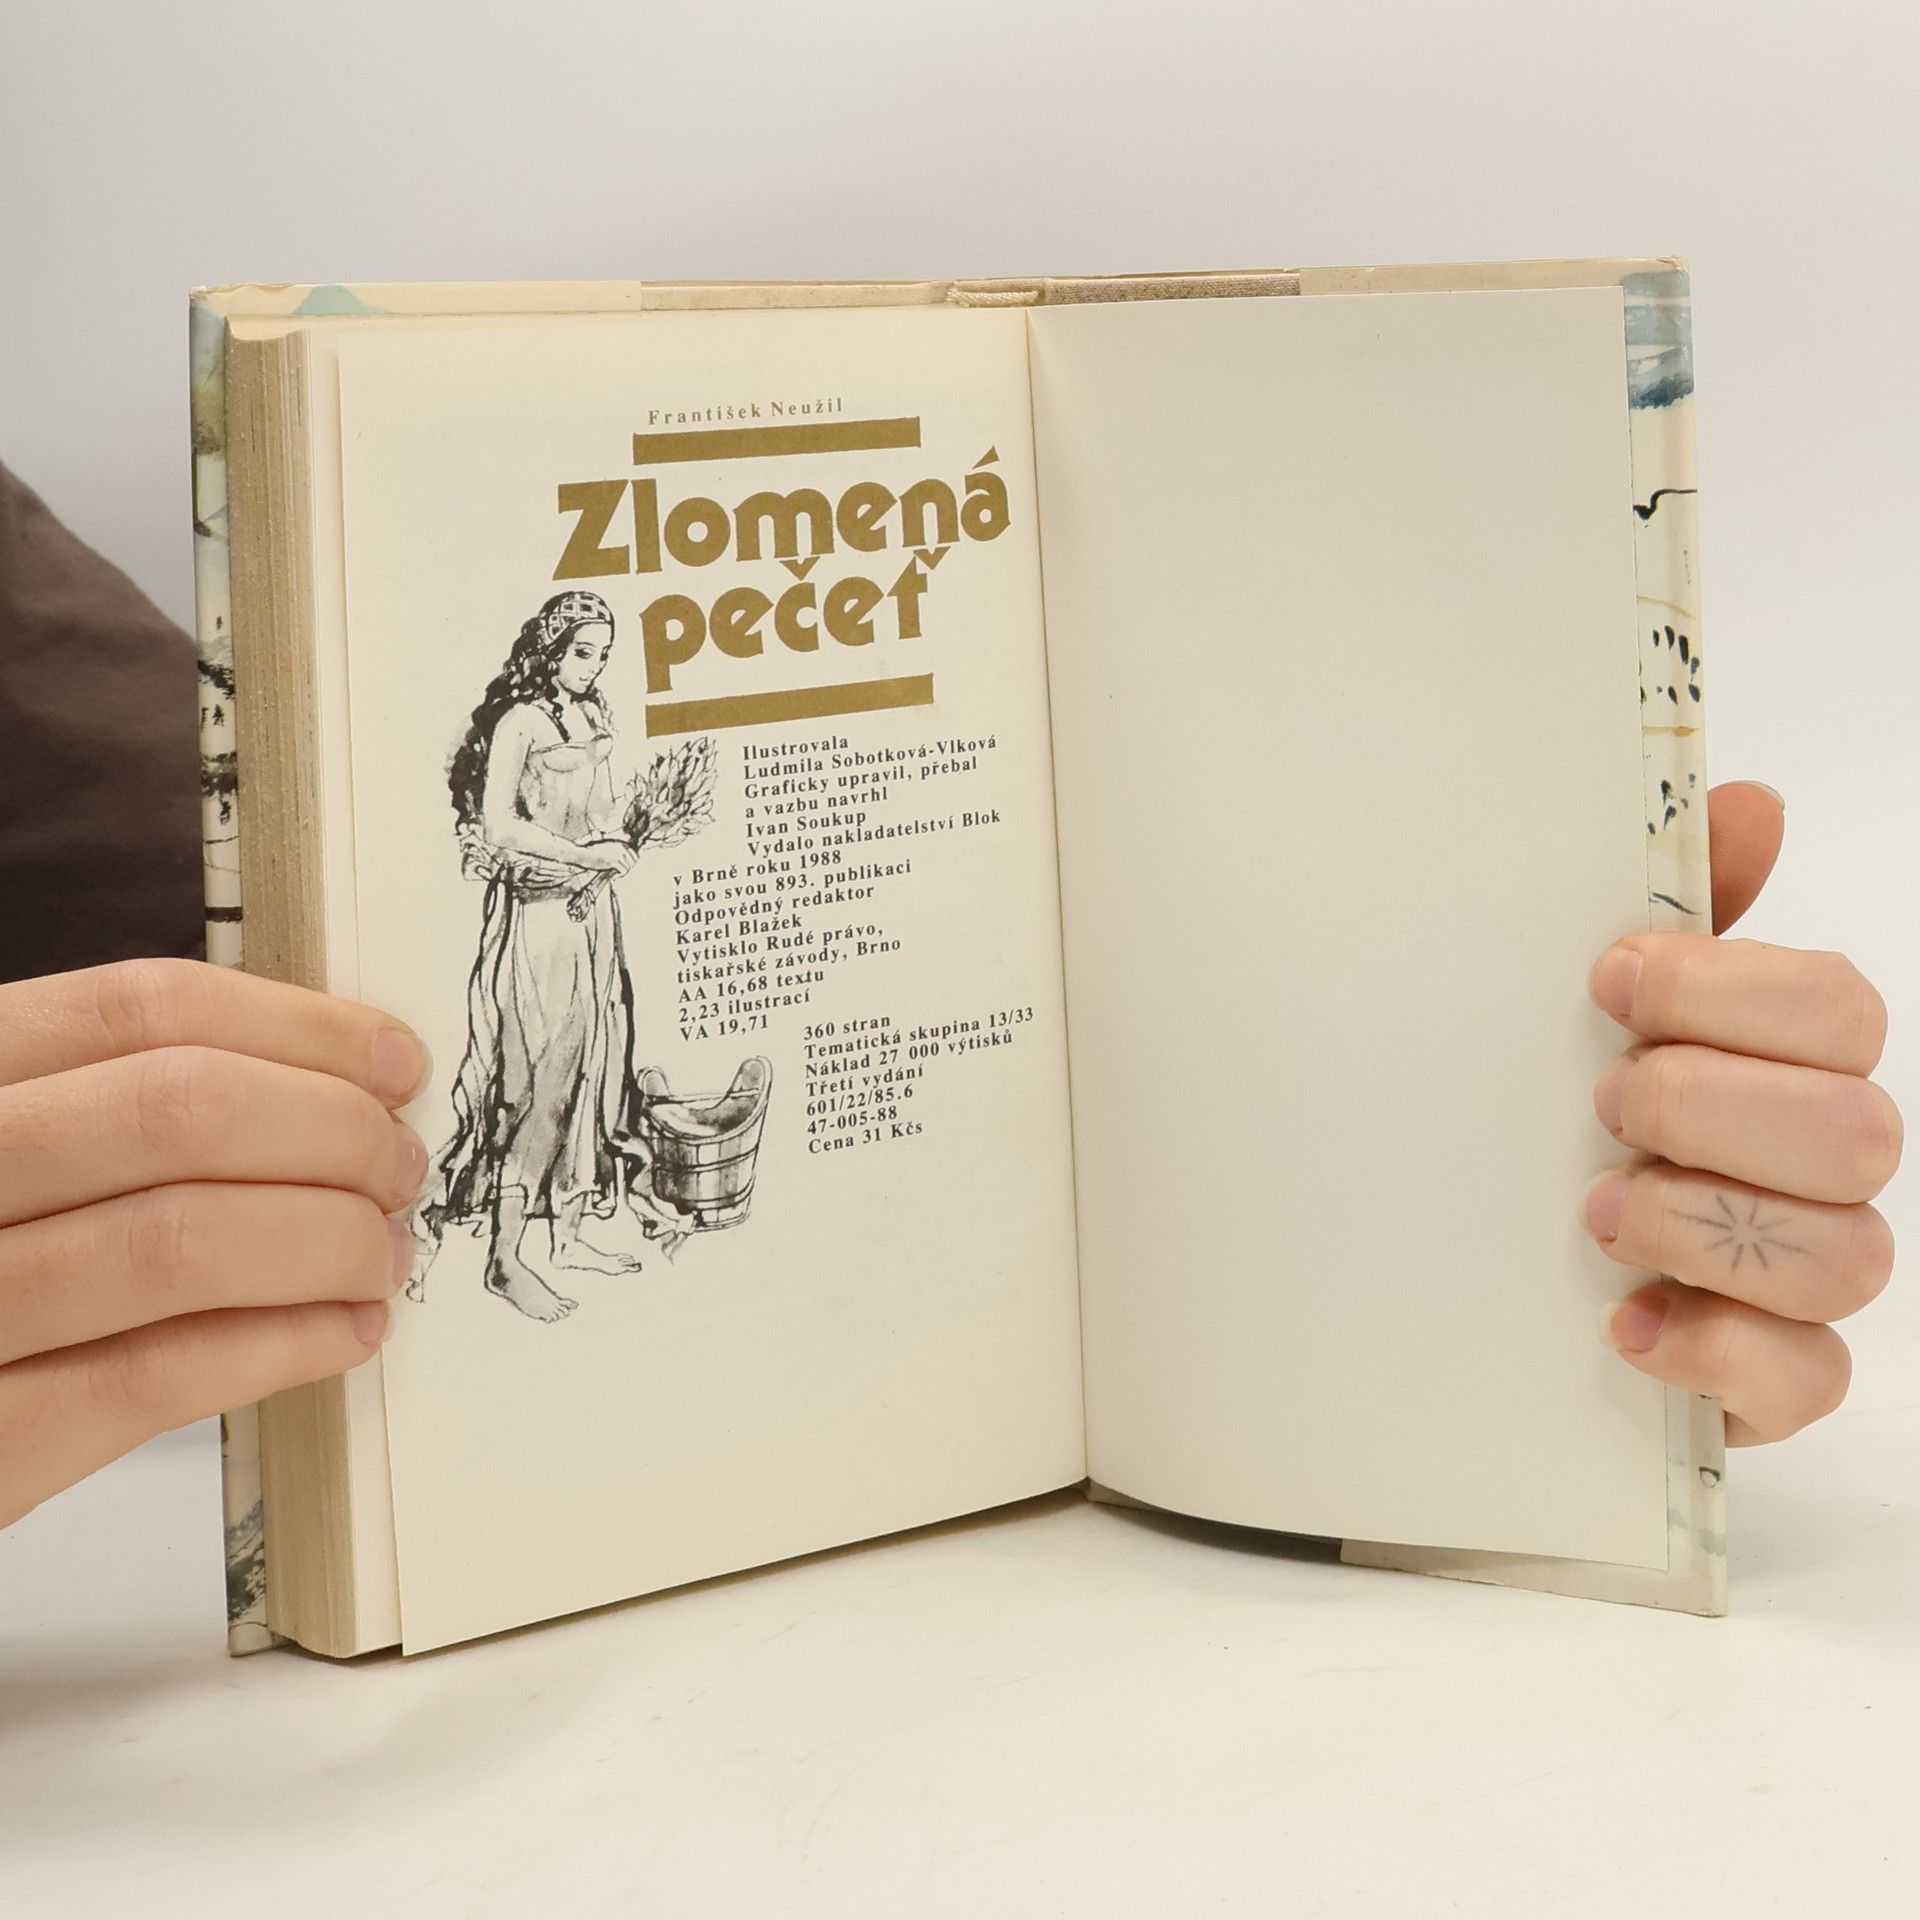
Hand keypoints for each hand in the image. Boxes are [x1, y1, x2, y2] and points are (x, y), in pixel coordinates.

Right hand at [0, 958, 430, 1526]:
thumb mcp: (7, 1145)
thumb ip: (113, 1106)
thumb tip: (327, 1083)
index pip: (141, 1010)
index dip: (298, 1028)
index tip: (392, 1061)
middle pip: (182, 1112)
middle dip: (333, 1133)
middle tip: (398, 1167)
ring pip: (182, 1242)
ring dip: (326, 1242)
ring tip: (381, 1253)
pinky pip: (155, 1378)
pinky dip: (281, 1346)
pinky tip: (343, 1332)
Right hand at [579, 838, 636, 875]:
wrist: (584, 855)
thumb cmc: (595, 854)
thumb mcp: (609, 850)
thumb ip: (619, 853)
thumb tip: (630, 862)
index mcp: (621, 844)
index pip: (635, 855)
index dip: (633, 864)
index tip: (627, 870)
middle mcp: (621, 848)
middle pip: (634, 862)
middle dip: (629, 870)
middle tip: (622, 875)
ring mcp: (618, 854)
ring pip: (629, 867)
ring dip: (624, 874)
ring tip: (617, 876)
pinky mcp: (614, 861)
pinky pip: (623, 871)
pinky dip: (620, 876)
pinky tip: (614, 878)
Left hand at [1583, 782, 1899, 1443]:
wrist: (1479, 1249)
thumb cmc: (1552, 1110)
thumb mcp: (1587, 1007)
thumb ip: (1674, 912)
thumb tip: (1750, 804)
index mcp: (1785, 1059)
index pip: (1838, 1009)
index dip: (1730, 990)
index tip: (1606, 985)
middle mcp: (1817, 1166)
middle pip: (1857, 1130)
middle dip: (1711, 1106)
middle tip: (1602, 1106)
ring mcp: (1801, 1276)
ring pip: (1848, 1256)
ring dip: (1704, 1224)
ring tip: (1599, 1209)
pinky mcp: (1768, 1375)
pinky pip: (1808, 1377)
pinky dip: (1716, 1349)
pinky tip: (1626, 1319)